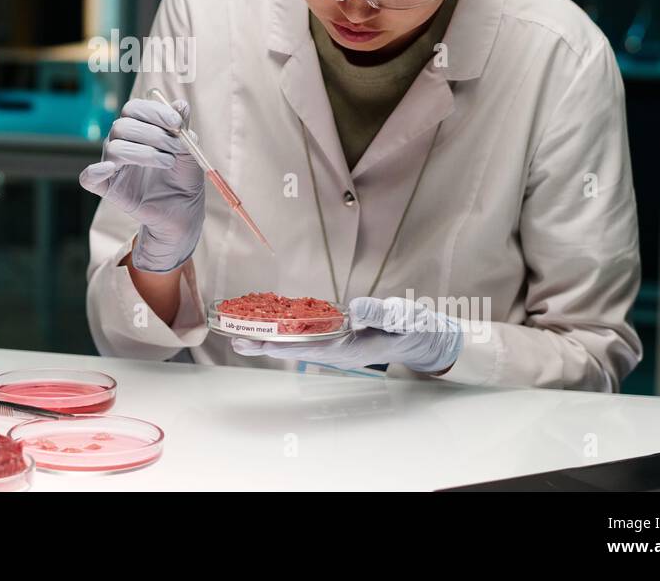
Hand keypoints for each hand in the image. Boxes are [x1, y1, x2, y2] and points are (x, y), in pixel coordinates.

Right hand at [79, 97, 204, 272]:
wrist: (183, 211)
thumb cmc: (183, 178)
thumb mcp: (189, 152)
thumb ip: (182, 129)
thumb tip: (181, 105)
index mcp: (138, 128)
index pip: (134, 108)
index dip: (154, 112)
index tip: (176, 123)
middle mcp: (120, 142)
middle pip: (122, 126)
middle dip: (154, 134)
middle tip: (176, 148)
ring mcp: (111, 165)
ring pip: (115, 148)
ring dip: (144, 153)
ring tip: (169, 162)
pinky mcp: (107, 187)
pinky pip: (88, 178)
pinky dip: (95, 171)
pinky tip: (110, 169)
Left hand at [231, 296, 463, 374]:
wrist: (423, 338)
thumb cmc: (414, 328)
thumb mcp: (404, 318)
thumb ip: (382, 314)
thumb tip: (355, 308)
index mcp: (351, 349)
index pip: (311, 348)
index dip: (284, 345)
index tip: (260, 343)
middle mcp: (338, 352)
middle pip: (296, 350)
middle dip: (266, 346)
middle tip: (236, 342)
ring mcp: (337, 348)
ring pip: (298, 346)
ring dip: (271, 341)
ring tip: (241, 337)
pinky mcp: (337, 341)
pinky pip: (306, 339)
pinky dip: (286, 333)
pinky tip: (270, 328)